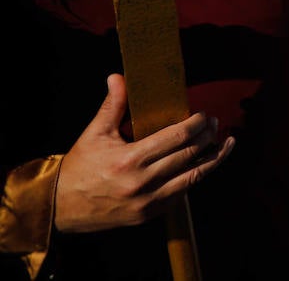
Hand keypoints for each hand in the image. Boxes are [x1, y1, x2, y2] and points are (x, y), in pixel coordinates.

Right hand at [54, 75, 233, 232]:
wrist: (60, 206)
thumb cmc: (79, 166)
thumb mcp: (94, 133)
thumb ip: (113, 105)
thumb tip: (118, 76)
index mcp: (130, 159)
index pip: (178, 136)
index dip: (197, 123)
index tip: (204, 114)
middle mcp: (142, 182)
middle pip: (190, 154)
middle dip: (208, 136)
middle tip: (214, 123)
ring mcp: (148, 202)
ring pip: (194, 177)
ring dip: (214, 159)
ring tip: (225, 143)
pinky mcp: (149, 215)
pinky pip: (181, 194)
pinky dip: (196, 177)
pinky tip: (205, 165)